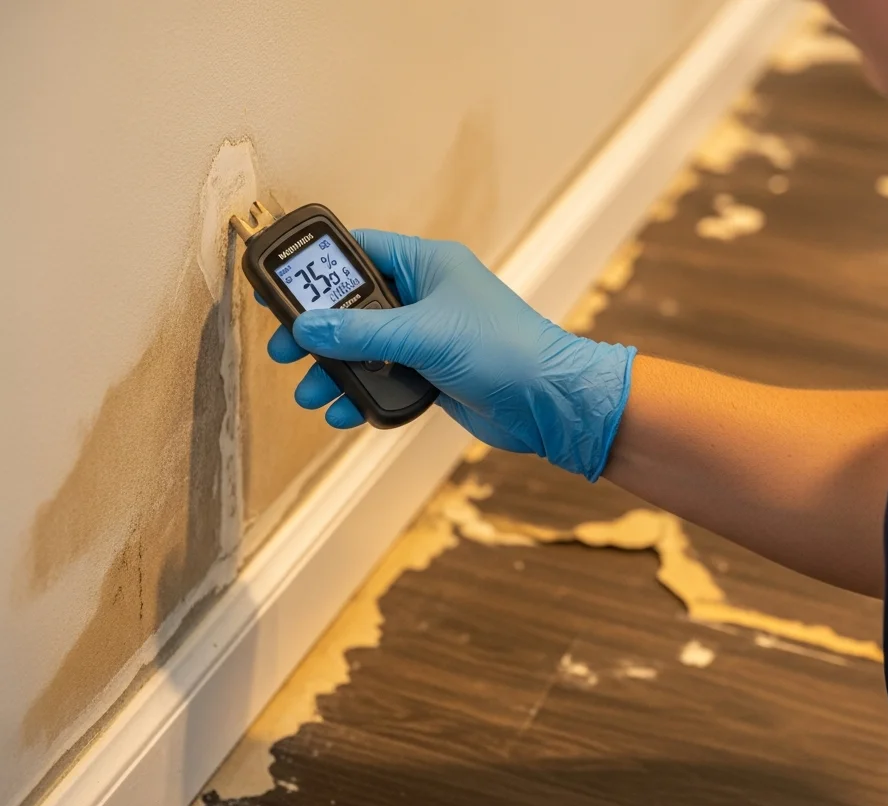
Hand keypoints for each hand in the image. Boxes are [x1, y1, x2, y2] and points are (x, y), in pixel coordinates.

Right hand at [265, 229, 635, 480]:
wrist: (550, 402)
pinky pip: (385, 378)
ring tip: (311, 394)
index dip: (315, 271)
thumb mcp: (424, 335)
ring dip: (336, 371)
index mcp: (427, 264)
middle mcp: (425, 295)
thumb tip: (307, 329)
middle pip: (352, 306)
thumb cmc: (503, 350)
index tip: (278, 291)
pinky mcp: (434, 373)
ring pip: (365, 348)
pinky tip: (345, 412)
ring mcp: (429, 336)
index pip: (358, 252)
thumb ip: (361, 333)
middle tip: (283, 351)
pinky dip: (364, 394)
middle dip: (318, 333)